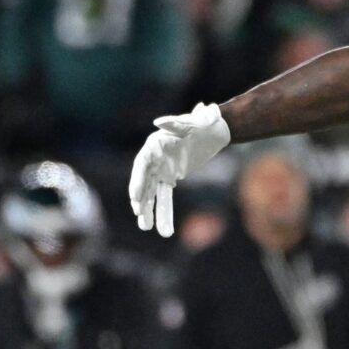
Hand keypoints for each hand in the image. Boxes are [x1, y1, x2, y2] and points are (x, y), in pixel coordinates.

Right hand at [129, 103, 230, 237]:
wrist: (213, 131)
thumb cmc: (202, 124)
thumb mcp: (191, 122)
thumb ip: (174, 124)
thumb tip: (159, 122)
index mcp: (154, 145)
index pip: (141, 164)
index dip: (137, 180)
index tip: (135, 196)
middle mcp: (154, 158)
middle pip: (143, 181)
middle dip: (141, 198)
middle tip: (139, 215)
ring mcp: (161, 169)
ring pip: (151, 191)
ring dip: (148, 209)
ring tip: (145, 226)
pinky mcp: (170, 176)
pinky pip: (163, 195)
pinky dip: (160, 208)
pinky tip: (157, 224)